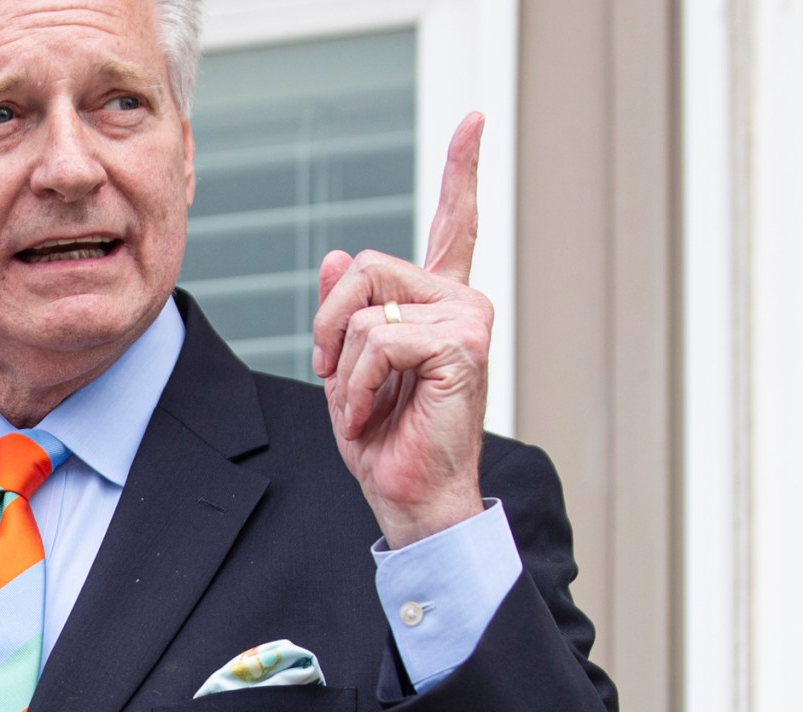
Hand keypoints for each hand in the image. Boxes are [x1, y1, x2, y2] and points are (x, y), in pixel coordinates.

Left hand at [310, 113, 492, 548]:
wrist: (411, 500)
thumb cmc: (386, 442)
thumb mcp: (346, 369)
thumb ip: (344, 312)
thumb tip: (337, 257)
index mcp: (439, 304)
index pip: (452, 225)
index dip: (461, 171)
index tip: (474, 121)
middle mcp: (461, 302)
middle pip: (367, 268)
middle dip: (328, 323)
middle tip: (330, 374)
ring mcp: (468, 320)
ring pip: (365, 309)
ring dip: (341, 367)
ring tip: (361, 405)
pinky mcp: (462, 345)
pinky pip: (377, 340)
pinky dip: (354, 384)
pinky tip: (370, 414)